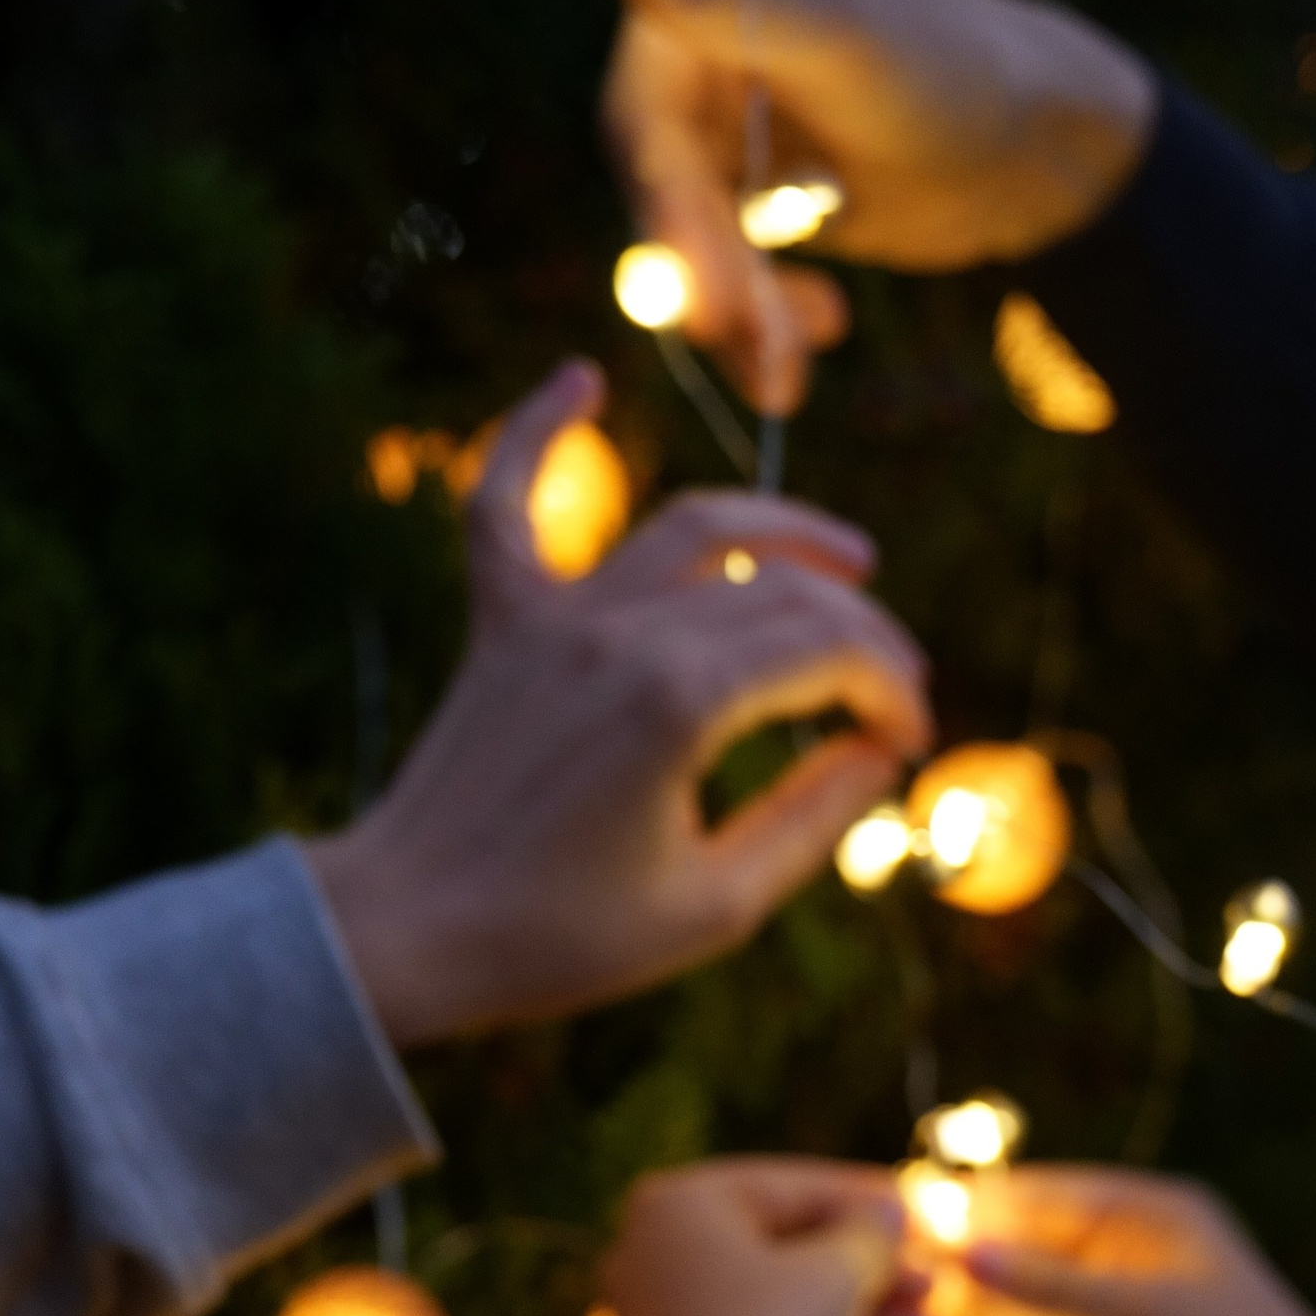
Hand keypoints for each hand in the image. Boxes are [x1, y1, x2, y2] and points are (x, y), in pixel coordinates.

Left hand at [306, 365, 932, 1044]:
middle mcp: (621, 633)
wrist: (408, 930)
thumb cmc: (563, 939)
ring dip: (782, 530)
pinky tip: (580, 377)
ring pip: (693, 527)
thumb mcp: (716, 905)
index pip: (828, 651)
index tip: (907, 746)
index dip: (891, 689)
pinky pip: (508, 498)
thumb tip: (878, 756)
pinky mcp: (500, 620)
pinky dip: (536, 432)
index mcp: (681, 704)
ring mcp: (556, 615)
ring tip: (850, 557)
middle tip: (895, 695)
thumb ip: (812, 820)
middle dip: (862, 634)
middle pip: (780, 587)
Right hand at [601, 0, 1156, 413]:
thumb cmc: (950, 66)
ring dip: (736, 315)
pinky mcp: (762, 194)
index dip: (662, 206)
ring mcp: (729, 128)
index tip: (692, 288)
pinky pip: (735, 270)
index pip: (640, 113)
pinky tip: (822, 332)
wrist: (1039, 142)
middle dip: (706, 276)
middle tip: (748, 343)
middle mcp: (699, 55)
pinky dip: (765, 318)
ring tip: (785, 379)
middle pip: (665, 191)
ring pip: (694, 242)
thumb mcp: (838, 33)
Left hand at [601, 1161, 923, 1315]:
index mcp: (681, 1206)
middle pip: (789, 1258)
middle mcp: (656, 1259)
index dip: (868, 1201)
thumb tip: (886, 1211)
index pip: (793, 1187)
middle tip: (935, 1294)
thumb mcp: (836, 1277)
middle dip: (874, 1283)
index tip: (920, 1213)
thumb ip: (868, 1235)